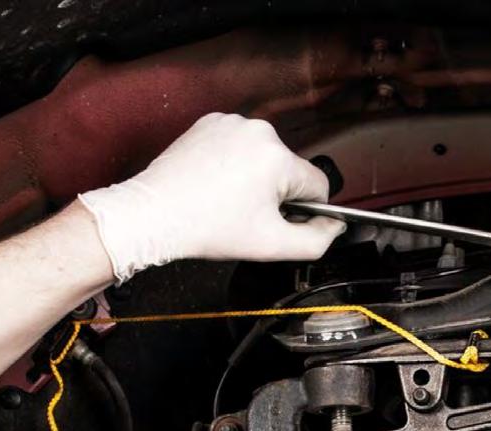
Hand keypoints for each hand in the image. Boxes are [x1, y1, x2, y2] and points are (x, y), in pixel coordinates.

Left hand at [78, 112, 345, 281]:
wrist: (155, 215)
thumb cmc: (207, 228)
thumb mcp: (272, 246)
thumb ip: (316, 241)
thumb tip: (335, 227)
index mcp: (278, 157)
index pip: (317, 185)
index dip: (303, 212)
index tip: (276, 223)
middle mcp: (259, 130)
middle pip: (289, 170)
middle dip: (275, 194)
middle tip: (244, 216)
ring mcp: (232, 122)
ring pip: (263, 158)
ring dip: (254, 179)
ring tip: (226, 200)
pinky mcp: (211, 122)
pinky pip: (238, 146)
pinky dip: (232, 164)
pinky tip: (214, 184)